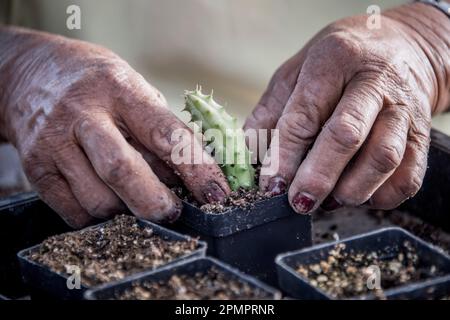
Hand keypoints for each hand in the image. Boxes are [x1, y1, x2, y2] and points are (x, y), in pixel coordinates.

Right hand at [0, 27, 229, 227]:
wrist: (33, 73)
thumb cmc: (97, 83)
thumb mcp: (134, 88)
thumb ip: (159, 129)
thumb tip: (190, 174)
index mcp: (119, 89)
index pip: (164, 134)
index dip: (195, 168)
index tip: (217, 193)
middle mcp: (83, 114)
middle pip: (122, 170)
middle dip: (156, 202)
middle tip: (173, 211)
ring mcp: (54, 143)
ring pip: (99, 200)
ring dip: (127, 210)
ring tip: (134, 195)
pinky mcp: (35, 168)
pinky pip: (75, 212)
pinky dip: (100, 216)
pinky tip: (108, 197)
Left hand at [245, 3, 449, 212]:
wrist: (402, 47)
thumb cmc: (339, 62)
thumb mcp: (296, 71)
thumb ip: (271, 110)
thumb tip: (250, 152)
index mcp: (334, 60)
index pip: (305, 115)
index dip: (285, 156)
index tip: (272, 185)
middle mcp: (374, 81)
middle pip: (347, 136)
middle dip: (318, 177)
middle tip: (299, 202)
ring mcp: (404, 108)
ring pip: (383, 158)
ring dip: (351, 190)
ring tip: (329, 200)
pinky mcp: (423, 133)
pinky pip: (408, 176)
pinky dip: (381, 196)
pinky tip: (360, 194)